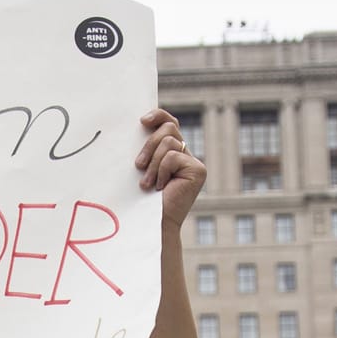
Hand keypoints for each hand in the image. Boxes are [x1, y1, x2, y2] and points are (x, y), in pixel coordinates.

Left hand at [137, 109, 205, 228]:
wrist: (154, 222)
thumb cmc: (143, 198)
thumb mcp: (142, 167)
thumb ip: (146, 148)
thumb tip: (139, 124)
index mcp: (173, 151)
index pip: (169, 122)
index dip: (158, 115)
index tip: (142, 121)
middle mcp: (186, 154)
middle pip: (169, 128)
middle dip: (149, 144)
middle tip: (138, 165)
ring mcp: (194, 162)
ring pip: (169, 142)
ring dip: (153, 163)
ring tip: (148, 183)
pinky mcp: (198, 170)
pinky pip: (173, 157)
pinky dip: (162, 171)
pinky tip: (161, 187)